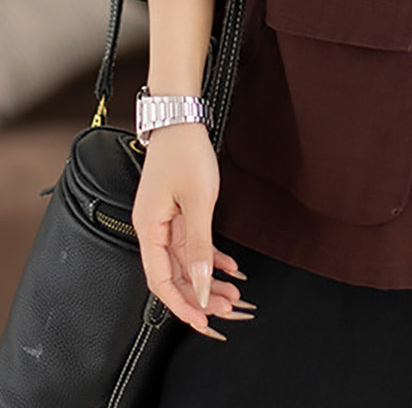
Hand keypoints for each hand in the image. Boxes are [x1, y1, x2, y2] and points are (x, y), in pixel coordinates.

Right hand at [131, 123, 255, 339]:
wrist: (182, 119)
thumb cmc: (185, 153)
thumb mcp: (198, 201)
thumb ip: (199, 245)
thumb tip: (201, 283)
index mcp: (149, 229)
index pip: (161, 280)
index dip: (181, 304)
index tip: (202, 321)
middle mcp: (153, 229)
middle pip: (175, 274)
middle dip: (200, 294)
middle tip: (226, 310)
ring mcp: (165, 220)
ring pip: (187, 261)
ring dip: (208, 278)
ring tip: (232, 293)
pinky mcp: (178, 211)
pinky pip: (193, 243)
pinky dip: (210, 256)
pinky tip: (230, 268)